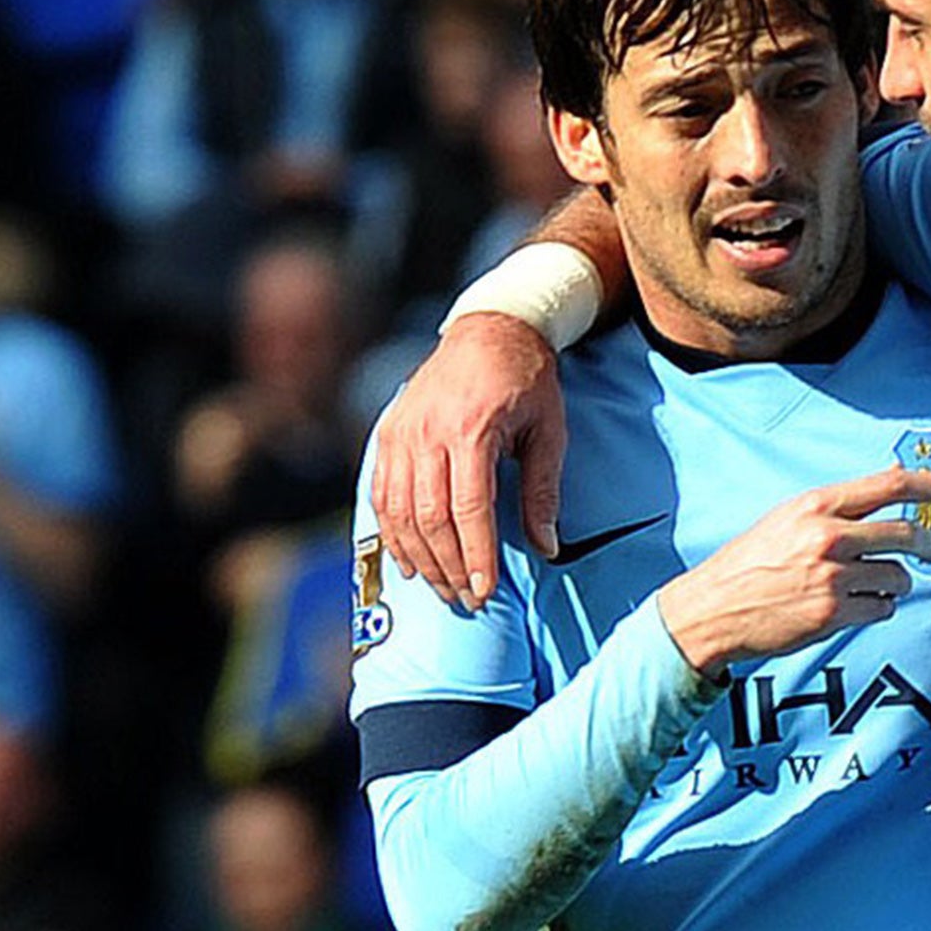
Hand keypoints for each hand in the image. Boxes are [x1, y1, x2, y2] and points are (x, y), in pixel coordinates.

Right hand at [372, 313, 563, 608]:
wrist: (491, 330)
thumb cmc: (529, 383)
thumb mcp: (549, 432)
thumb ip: (542, 491)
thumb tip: (547, 548)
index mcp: (472, 430)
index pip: (469, 510)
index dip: (476, 557)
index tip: (486, 593)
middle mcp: (427, 433)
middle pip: (430, 518)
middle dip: (449, 567)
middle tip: (468, 601)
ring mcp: (402, 432)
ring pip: (400, 511)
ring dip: (420, 558)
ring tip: (443, 588)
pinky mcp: (388, 433)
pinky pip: (382, 494)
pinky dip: (393, 532)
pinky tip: (410, 561)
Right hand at [657, 466, 930, 677]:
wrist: (712, 609)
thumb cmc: (749, 563)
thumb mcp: (789, 518)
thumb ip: (838, 506)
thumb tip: (891, 485)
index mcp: (816, 505)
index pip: (891, 485)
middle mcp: (828, 536)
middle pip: (907, 533)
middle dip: (928, 544)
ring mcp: (832, 576)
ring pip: (899, 576)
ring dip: (893, 583)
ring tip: (864, 585)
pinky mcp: (834, 613)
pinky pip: (883, 607)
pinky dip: (876, 607)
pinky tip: (851, 605)